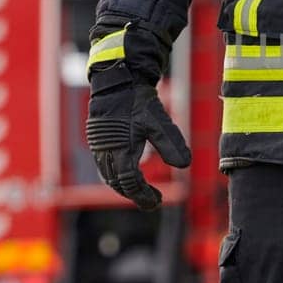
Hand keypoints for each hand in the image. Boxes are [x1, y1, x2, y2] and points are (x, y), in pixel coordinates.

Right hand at [86, 67, 190, 209]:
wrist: (117, 81)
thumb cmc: (138, 101)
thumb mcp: (159, 122)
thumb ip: (171, 144)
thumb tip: (185, 165)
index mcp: (120, 151)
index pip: (130, 184)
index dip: (143, 195)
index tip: (157, 201)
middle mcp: (105, 152)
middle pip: (118, 184)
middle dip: (135, 194)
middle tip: (153, 200)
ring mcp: (99, 147)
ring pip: (109, 177)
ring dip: (124, 186)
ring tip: (142, 190)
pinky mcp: (97, 141)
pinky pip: (105, 166)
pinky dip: (116, 175)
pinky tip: (128, 173)